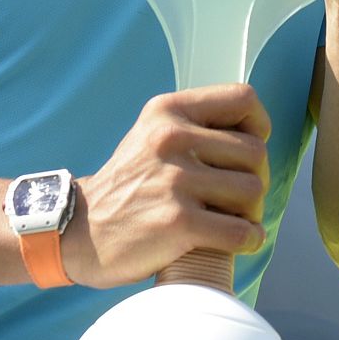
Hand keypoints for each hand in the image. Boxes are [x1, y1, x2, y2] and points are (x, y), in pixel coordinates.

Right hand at [61, 84, 270, 288]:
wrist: (80, 230)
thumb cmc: (127, 184)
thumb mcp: (151, 134)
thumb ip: (193, 125)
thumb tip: (251, 131)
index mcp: (167, 110)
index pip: (243, 98)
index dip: (258, 126)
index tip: (248, 149)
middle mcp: (171, 138)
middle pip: (255, 152)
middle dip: (256, 178)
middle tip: (239, 198)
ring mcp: (174, 180)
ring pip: (253, 191)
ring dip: (252, 212)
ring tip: (233, 219)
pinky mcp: (178, 222)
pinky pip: (241, 231)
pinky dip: (249, 239)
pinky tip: (239, 241)